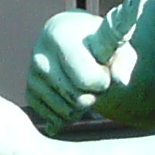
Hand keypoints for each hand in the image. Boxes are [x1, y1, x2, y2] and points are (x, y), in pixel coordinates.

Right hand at [23, 0, 154, 127]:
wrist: (73, 40)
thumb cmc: (100, 45)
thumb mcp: (118, 47)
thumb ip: (125, 61)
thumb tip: (122, 80)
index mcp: (60, 35)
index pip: (86, 79)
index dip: (103, 81)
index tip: (104, 68)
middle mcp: (40, 55)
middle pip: (78, 99)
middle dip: (94, 94)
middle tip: (94, 78)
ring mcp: (32, 76)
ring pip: (67, 112)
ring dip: (83, 106)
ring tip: (83, 85)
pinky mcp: (29, 94)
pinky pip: (55, 119)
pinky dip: (69, 114)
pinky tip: (72, 95)